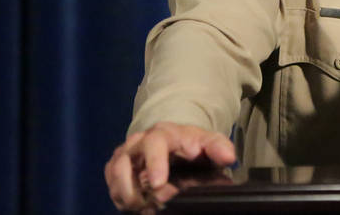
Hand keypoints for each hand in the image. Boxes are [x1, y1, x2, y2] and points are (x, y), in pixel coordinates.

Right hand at [104, 122, 235, 211]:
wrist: (177, 145)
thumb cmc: (193, 146)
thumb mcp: (209, 143)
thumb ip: (219, 148)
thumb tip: (228, 157)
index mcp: (164, 133)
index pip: (155, 143)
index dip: (155, 163)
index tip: (158, 183)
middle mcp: (139, 141)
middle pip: (125, 160)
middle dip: (131, 186)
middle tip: (147, 202)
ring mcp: (125, 154)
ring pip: (114, 174)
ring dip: (125, 193)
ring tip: (141, 206)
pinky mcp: (116, 167)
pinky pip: (110, 183)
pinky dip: (120, 196)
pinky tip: (135, 205)